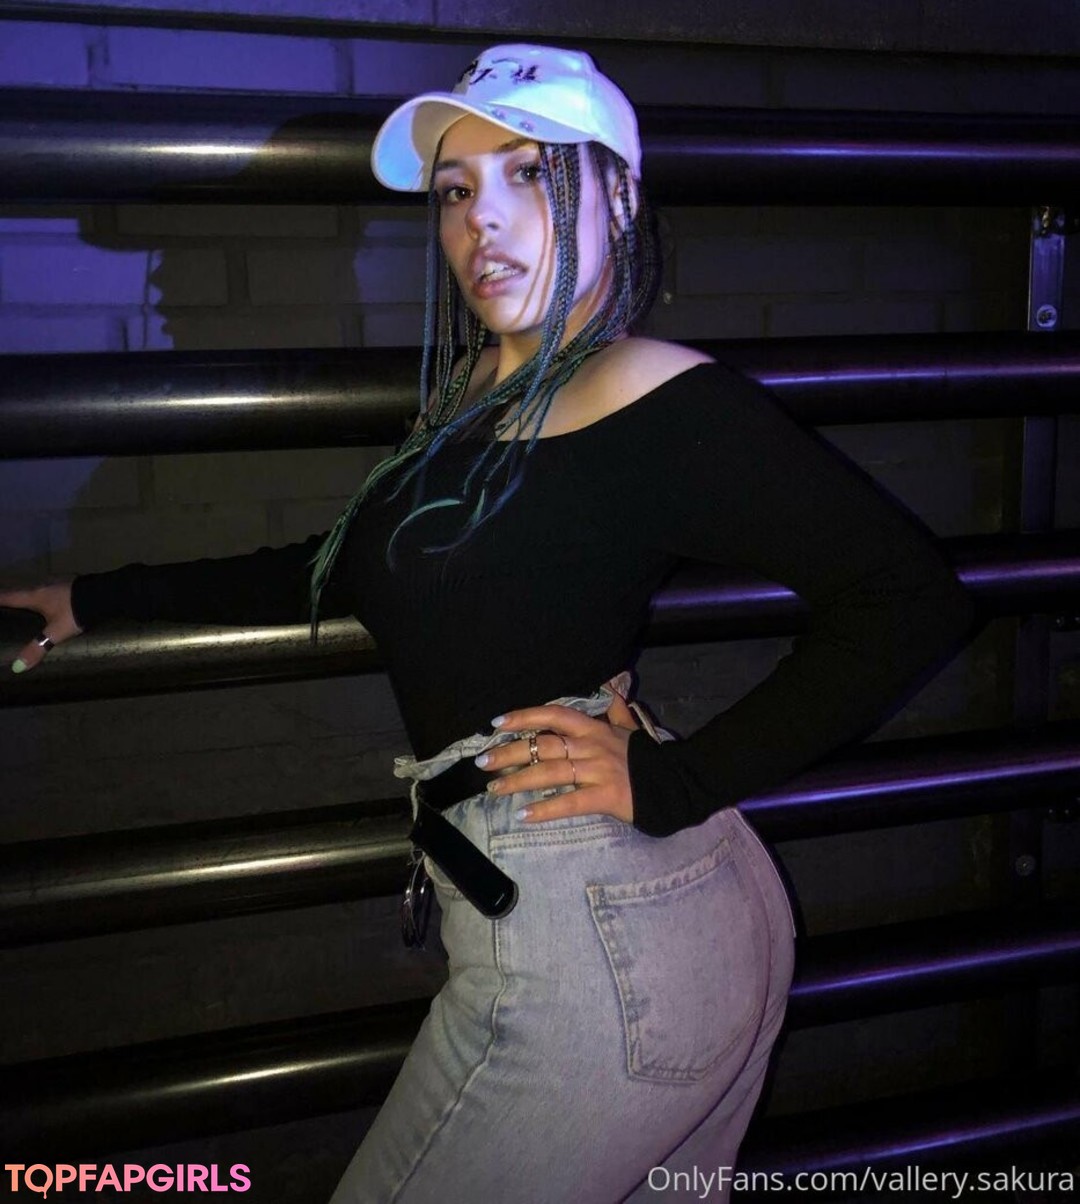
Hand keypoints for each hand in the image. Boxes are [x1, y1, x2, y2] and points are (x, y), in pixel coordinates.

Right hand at [0, 581, 81, 672]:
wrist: (106, 595)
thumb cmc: (76, 612)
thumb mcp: (56, 632)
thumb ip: (38, 648)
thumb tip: (18, 667)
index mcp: (35, 595)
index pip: (8, 596)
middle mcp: (44, 585)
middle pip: (22, 592)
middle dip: (13, 600)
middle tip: (6, 610)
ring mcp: (59, 583)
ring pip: (39, 591)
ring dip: (32, 599)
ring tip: (27, 611)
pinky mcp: (72, 585)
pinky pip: (53, 592)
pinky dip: (47, 599)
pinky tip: (52, 607)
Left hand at [477, 695, 640, 822]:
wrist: (676, 785)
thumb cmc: (647, 760)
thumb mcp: (630, 729)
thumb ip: (615, 708)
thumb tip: (609, 685)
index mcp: (595, 728)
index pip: (554, 714)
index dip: (524, 716)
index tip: (497, 723)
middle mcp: (592, 746)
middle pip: (543, 745)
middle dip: (509, 752)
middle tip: (482, 761)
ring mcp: (598, 771)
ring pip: (550, 773)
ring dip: (518, 780)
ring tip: (493, 788)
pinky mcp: (606, 797)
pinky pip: (569, 803)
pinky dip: (545, 809)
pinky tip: (523, 815)